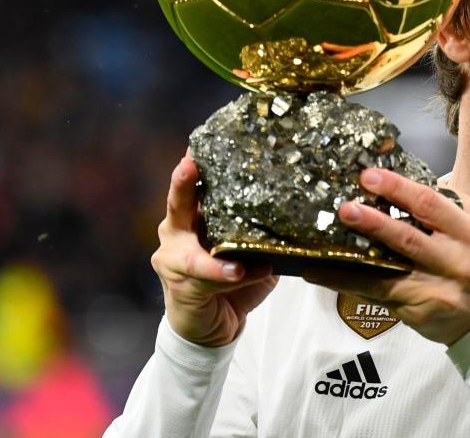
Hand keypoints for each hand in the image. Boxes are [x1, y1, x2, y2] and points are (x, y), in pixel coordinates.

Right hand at [151, 156, 277, 346]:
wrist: (211, 327)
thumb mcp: (252, 251)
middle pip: (178, 203)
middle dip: (183, 184)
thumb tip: (296, 209)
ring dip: (216, 250)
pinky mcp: (180, 284)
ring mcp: (173, 258)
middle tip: (189, 165)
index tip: (202, 141)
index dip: (198, 163)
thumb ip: (263, 232)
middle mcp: (177, 232)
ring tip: (236, 254)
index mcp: (195, 217)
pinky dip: (223, 273)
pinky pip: (203, 275)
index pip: (196, 185)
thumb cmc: (232, 283)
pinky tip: (237, 271)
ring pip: (193, 248)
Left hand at [304, 168, 469, 344]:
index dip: (398, 189)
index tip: (369, 176)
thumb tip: (401, 182)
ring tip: (322, 245)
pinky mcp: (418, 311)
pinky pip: (378, 293)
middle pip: (408, 238)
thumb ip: (446, 205)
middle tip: (345, 208)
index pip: (430, 205)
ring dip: (352, 258)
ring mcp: (436, 290)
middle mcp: (455, 262)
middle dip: (374, 223)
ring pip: (387, 272)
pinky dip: (347, 283)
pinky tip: (321, 273)